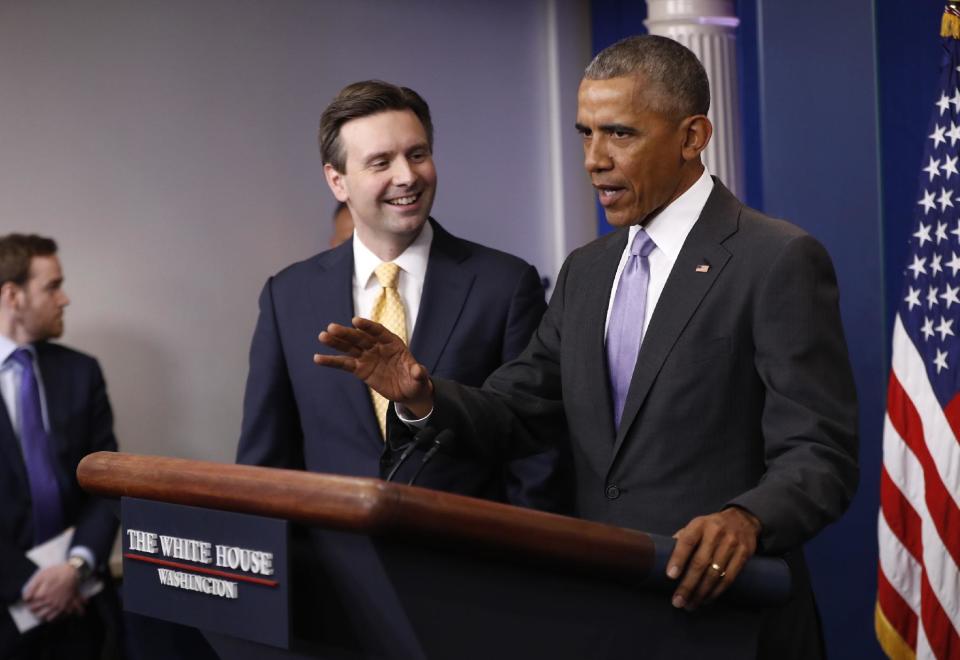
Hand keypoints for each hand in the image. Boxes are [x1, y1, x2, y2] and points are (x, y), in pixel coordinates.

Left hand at [23, 563, 84, 620]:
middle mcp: (49, 602)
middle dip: (34, 610)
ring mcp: (57, 605)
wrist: (72, 572)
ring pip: (45, 616)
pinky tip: (50, 612)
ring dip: (41, 614)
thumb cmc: (56, 573)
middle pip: (37, 612)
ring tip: (41, 610)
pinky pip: (56, 617)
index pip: (30, 605)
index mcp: (42, 596)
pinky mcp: (64, 606)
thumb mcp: (41, 576)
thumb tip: (26, 598)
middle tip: (34, 607)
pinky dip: (51, 617)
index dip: (28, 604)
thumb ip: (31, 588)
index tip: (29, 602)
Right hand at [315, 317, 433, 416]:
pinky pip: (344, 364)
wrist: (408, 390)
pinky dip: (331, 361)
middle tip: (331, 327)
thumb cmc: (415, 380)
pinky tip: (318, 358)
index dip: (367, 326)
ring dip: (336, 342)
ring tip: (322, 336)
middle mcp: (377, 346)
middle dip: (346, 333)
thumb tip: (419, 371)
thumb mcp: (419, 378)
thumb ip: (417, 373)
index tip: (355, 321)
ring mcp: (367, 357)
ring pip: (349, 348)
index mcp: (392, 343)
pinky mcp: (360, 369)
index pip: (378, 331)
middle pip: (360, 338)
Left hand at [666, 507, 760, 610]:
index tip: (670, 576)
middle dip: (688, 585)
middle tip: (678, 601)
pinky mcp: (744, 554)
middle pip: (700, 563)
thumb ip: (681, 539)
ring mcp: (732, 543)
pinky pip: (729, 578)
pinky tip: (706, 599)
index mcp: (699, 524)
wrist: (742, 519)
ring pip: (715, 574)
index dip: (678, 559)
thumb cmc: (711, 527)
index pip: (686, 541)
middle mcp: (716, 532)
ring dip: (701, 593)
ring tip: (690, 604)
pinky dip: (716, 592)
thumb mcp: (695, 526)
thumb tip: (663, 556)